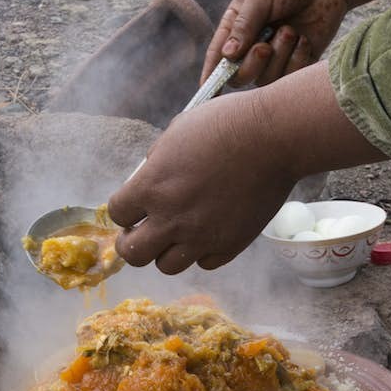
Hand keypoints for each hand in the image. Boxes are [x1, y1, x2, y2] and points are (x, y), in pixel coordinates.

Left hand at [108, 92, 299, 273]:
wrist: (273, 137)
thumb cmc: (225, 125)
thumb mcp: (176, 133)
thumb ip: (156, 163)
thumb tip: (148, 179)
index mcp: (151, 187)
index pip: (117, 213)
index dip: (124, 209)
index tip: (133, 207)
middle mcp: (172, 219)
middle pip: (133, 254)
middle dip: (132, 243)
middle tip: (142, 232)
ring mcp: (201, 237)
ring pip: (167, 266)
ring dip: (166, 251)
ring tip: (176, 235)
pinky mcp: (230, 245)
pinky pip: (204, 263)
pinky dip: (201, 252)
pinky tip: (207, 233)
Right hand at [203, 0, 353, 87]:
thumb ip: (243, 26)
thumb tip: (227, 56)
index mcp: (236, 25)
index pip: (218, 55)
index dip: (211, 75)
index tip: (206, 92)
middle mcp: (252, 44)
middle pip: (240, 76)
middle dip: (251, 65)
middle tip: (264, 47)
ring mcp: (276, 55)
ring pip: (266, 79)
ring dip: (279, 56)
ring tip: (290, 31)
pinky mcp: (298, 62)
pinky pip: (290, 78)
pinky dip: (297, 60)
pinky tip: (304, 39)